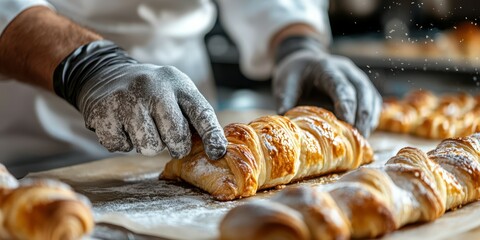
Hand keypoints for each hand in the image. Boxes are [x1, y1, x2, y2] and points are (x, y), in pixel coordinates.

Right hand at [54, 41, 226, 158]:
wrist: (106, 73)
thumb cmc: (152, 92)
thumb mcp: (176, 93)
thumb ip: (193, 117)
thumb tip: (216, 150)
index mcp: (178, 84)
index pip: (201, 112)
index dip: (211, 135)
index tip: (217, 153)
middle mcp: (154, 88)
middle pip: (175, 136)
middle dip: (176, 146)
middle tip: (169, 139)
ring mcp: (128, 99)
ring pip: (148, 146)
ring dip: (147, 145)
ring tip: (143, 126)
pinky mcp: (104, 112)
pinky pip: (121, 147)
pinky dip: (123, 143)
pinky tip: (123, 126)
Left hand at [273, 38, 381, 136]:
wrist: (304, 62)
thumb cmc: (295, 73)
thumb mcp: (285, 83)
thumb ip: (286, 99)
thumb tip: (287, 123)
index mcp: (326, 67)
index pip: (340, 86)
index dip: (346, 105)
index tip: (347, 124)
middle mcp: (346, 69)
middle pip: (362, 91)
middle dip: (362, 115)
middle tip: (359, 137)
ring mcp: (356, 76)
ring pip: (371, 96)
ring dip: (370, 117)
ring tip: (364, 139)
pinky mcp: (362, 86)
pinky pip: (373, 101)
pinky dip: (372, 116)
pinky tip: (366, 132)